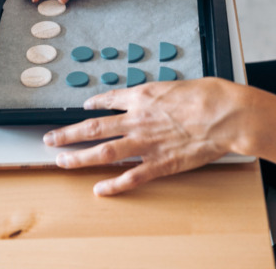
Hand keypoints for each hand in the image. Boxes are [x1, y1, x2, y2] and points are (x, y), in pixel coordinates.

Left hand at [43, 78, 248, 195]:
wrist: (225, 115)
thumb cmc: (209, 95)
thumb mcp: (178, 85)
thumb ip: (162, 93)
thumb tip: (160, 96)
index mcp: (142, 97)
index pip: (109, 101)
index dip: (93, 104)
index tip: (83, 107)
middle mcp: (136, 119)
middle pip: (93, 128)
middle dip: (68, 134)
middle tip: (50, 139)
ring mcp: (145, 143)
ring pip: (103, 152)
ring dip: (79, 158)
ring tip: (62, 162)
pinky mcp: (159, 164)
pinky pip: (130, 177)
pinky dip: (113, 185)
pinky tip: (99, 189)